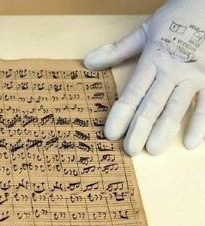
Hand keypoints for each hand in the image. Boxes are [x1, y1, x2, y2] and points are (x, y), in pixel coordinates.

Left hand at [84, 0, 204, 154]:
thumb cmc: (178, 18)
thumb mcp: (145, 31)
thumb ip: (117, 50)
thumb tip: (88, 62)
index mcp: (154, 60)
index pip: (133, 93)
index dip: (121, 115)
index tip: (110, 134)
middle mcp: (173, 71)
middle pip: (152, 105)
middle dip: (139, 129)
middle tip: (130, 150)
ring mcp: (194, 76)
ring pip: (177, 108)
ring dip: (164, 131)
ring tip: (152, 150)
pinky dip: (200, 124)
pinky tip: (191, 142)